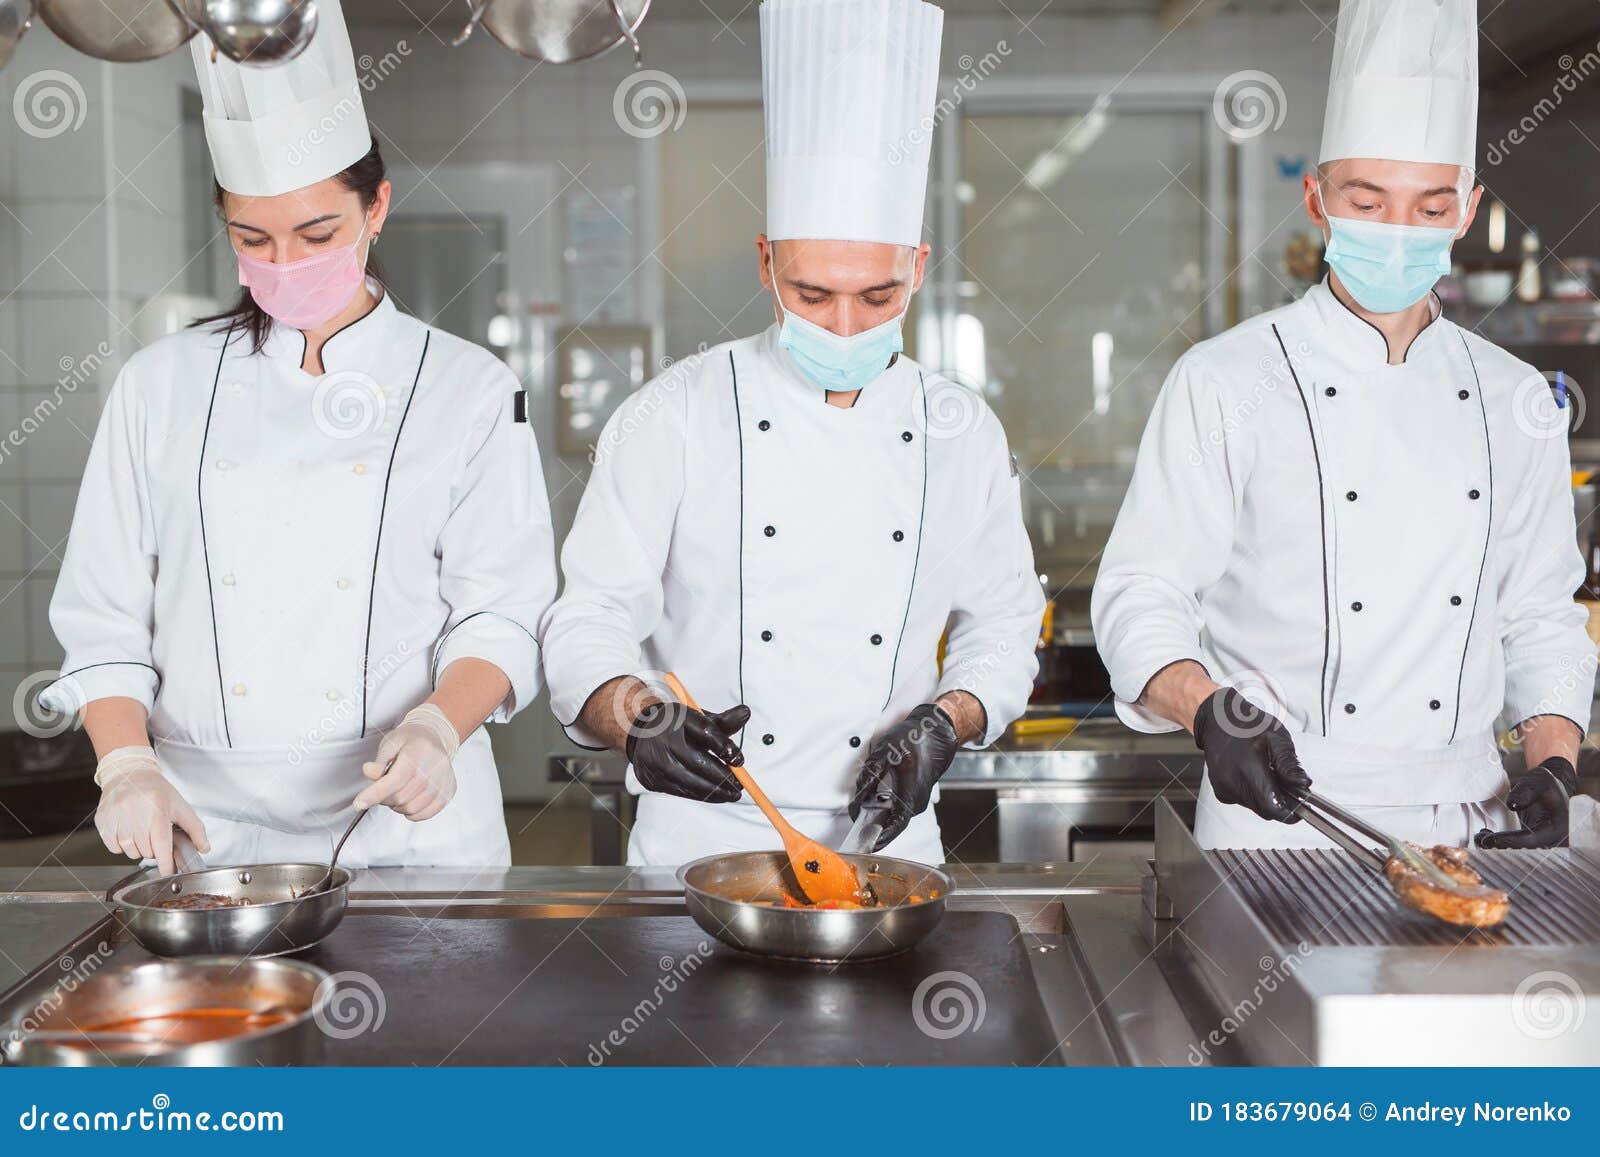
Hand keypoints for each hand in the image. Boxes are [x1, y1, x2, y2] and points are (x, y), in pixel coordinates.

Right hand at [94, 746, 209, 876]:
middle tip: (155, 832)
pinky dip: (122, 844)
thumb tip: (204, 848)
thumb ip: (195, 829)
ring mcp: (117, 822)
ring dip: (139, 847)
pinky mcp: (103, 824)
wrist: (129, 774)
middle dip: (154, 848)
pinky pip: (115, 849)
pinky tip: (128, 828)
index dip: (166, 865)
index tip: (168, 873)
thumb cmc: (156, 791)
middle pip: (148, 853)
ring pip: (131, 853)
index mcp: (157, 814)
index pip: (161, 848)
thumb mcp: (180, 806)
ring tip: (141, 828)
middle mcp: (135, 819)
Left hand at [355, 703, 459, 820]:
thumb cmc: (410, 740)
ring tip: (398, 791)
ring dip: (398, 806)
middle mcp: (434, 768)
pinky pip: (426, 813)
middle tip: (383, 789)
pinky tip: (410, 799)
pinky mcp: (449, 791)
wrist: (435, 736)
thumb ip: (379, 760)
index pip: (394, 781)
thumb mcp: (390, 743)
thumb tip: (369, 772)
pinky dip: (412, 812)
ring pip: (412, 808)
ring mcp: (443, 781)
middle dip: (384, 798)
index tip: (358, 804)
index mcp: (418, 753)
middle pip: (401, 797)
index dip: (374, 794)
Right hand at [626, 701, 749, 802]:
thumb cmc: (677, 726)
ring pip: (689, 781)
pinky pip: (680, 791)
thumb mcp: (699, 719)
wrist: (640, 733)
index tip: (740, 761)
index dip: (724, 747)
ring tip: (731, 795)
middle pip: (698, 762)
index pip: (705, 732)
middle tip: (739, 787)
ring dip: (713, 792)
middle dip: (722, 777)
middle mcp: (663, 740)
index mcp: (677, 718)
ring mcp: (654, 762)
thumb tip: (746, 713)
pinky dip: (699, 795)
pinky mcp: (651, 779)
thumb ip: (723, 721)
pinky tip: (714, 795)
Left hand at [850, 704, 958, 850]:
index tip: (866, 845)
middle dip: (874, 828)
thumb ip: (869, 777)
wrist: (936, 731)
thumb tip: (857, 798)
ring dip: (880, 819)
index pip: (895, 825)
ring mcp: (918, 799)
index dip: (880, 837)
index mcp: (911, 794)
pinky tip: (873, 805)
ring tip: (862, 819)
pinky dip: (886, 811)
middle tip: (856, 833)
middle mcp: (917, 802)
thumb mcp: (885, 754)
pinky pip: (900, 809)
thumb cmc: (916, 739)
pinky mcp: (916, 794)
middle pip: (893, 823)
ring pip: (896, 816)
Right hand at [1193, 687, 1309, 822]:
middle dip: (1278, 802)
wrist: (1218, 721)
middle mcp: (1232, 780)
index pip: (1271, 806)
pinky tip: (1251, 775)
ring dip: (1265, 797)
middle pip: (1264, 810)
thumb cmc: (1248, 725)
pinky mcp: (1220, 792)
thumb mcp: (1276, 737)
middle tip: (1285, 783)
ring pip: (1255, 807)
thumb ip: (1289, 763)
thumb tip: (1303, 784)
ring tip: (1266, 774)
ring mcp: (1223, 787)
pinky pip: (1243, 802)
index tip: (1299, 806)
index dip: (1289, 811)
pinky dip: (1252, 794)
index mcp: (1249, 766)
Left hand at [1475, 757, 1578, 848]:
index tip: (1494, 839)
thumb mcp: (1540, 780)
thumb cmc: (1546, 783)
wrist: (1548, 786)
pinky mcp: (1527, 836)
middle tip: (1482, 840)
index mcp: (1557, 828)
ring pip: (1516, 847)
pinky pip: (1512, 842)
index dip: (1512, 841)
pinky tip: (1483, 836)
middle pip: (1523, 848)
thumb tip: (1512, 805)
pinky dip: (1498, 841)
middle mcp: (1549, 838)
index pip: (1533, 840)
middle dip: (1502, 846)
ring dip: (1497, 846)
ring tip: (1478, 838)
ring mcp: (1538, 838)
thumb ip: (1528, 790)